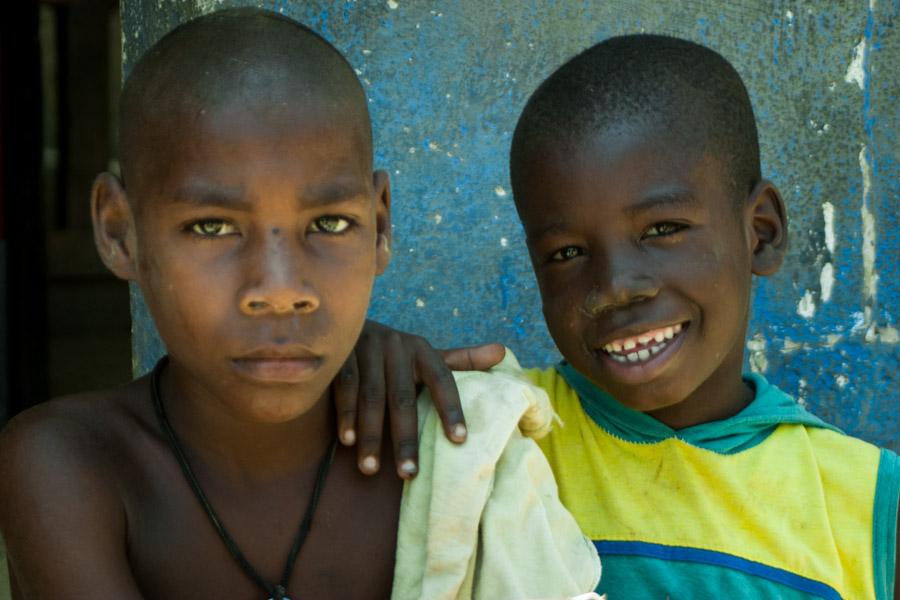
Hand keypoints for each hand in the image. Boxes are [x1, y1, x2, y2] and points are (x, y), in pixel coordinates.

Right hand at [332, 320, 504, 478]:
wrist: (349, 324)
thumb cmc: (396, 354)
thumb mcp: (426, 355)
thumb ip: (461, 360)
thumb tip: (501, 351)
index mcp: (422, 349)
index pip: (443, 380)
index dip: (451, 409)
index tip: (459, 441)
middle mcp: (397, 346)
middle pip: (403, 398)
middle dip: (405, 438)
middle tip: (409, 474)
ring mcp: (367, 348)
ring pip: (371, 397)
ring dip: (371, 435)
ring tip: (371, 470)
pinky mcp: (341, 353)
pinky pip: (344, 387)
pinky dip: (346, 415)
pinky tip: (347, 441)